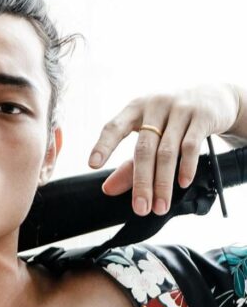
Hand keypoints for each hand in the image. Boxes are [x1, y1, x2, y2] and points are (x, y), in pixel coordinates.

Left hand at [87, 83, 240, 215]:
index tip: (92, 165)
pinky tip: (183, 184)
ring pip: (167, 152)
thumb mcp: (150, 136)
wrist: (214, 97)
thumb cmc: (172, 121)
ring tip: (160, 206)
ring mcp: (180, 108)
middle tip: (140, 209)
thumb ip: (129, 164)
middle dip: (141, 183)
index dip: (104, 145)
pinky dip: (186, 167)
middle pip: (143, 149)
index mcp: (135, 109)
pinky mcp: (202, 116)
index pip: (114, 127)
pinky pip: (190, 146)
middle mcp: (155, 106)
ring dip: (163, 183)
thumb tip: (107, 189)